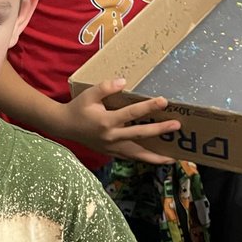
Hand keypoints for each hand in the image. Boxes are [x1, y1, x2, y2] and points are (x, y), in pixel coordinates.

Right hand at [65, 78, 179, 163]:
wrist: (64, 126)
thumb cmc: (78, 108)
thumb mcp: (89, 94)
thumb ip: (105, 87)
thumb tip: (123, 82)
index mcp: (106, 121)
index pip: (131, 113)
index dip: (148, 107)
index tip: (164, 101)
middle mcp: (111, 137)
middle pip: (139, 135)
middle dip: (159, 130)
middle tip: (176, 126)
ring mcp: (111, 147)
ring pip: (136, 154)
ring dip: (155, 156)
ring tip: (172, 157)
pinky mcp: (111, 153)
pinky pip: (131, 157)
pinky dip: (144, 159)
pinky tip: (157, 159)